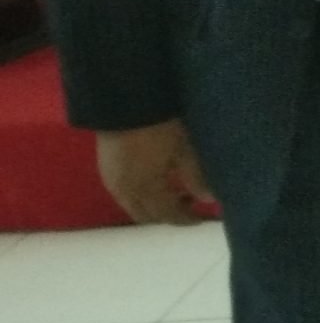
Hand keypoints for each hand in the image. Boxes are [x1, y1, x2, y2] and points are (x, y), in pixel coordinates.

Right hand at [96, 120, 215, 225]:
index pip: (167, 215)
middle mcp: (125, 192)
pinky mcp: (106, 171)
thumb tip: (210, 200)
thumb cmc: (159, 125)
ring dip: (154, 206)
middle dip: (169, 215)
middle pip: (147, 215)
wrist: (124, 103)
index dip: (185, 219)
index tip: (202, 219)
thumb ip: (196, 176)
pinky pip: (125, 195)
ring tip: (178, 190)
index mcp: (145, 189)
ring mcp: (112, 182)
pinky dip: (142, 196)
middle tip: (191, 205)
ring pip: (134, 207)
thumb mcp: (183, 149)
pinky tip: (158, 181)